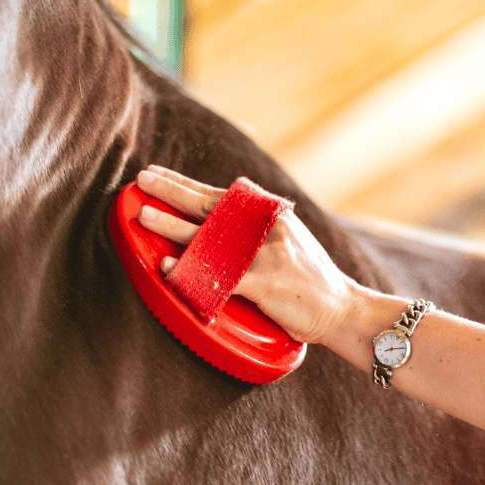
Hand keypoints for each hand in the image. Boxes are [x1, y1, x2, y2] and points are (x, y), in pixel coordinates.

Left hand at [134, 166, 357, 344]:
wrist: (344, 310)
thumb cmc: (312, 281)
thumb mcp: (288, 242)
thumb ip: (258, 230)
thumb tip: (221, 220)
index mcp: (272, 215)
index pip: (220, 194)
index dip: (185, 184)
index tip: (157, 174)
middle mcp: (267, 229)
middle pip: (210, 206)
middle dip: (171, 192)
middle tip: (140, 180)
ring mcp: (266, 256)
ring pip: (209, 237)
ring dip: (172, 226)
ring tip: (144, 217)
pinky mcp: (264, 284)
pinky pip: (219, 277)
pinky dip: (191, 272)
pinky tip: (168, 268)